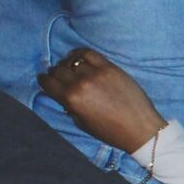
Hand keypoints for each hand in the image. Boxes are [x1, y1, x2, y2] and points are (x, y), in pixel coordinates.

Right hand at [37, 49, 167, 152]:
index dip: (44, 81)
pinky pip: (88, 52)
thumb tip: (61, 93)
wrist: (139, 128)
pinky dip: (79, 53)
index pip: (47, 82)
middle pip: (57, 69)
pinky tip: (79, 58)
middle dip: (55, 73)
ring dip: (67, 64)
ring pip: (71, 60)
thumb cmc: (110, 131)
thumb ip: (68, 105)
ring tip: (71, 69)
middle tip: (60, 76)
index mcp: (71, 99)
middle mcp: (80, 84)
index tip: (46, 80)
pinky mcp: (110, 67)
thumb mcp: (81, 123)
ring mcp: (96, 73)